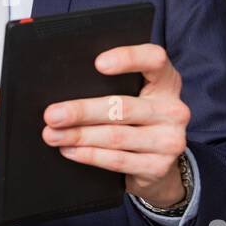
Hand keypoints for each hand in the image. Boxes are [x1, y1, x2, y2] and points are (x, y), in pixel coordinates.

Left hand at [41, 43, 190, 208]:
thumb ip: (112, 86)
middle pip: (123, 106)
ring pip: (116, 136)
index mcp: (167, 82)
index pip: (154, 59)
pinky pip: (118, 160)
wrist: (158, 166)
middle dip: (82, 111)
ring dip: (79, 136)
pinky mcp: (159, 166)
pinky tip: (70, 150)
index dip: (129, 58)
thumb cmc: (136, 121)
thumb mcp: (134, 96)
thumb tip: (62, 86)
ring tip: (52, 135)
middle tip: (52, 114)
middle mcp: (173, 109)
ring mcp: (170, 140)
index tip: (98, 64)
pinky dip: (89, 155)